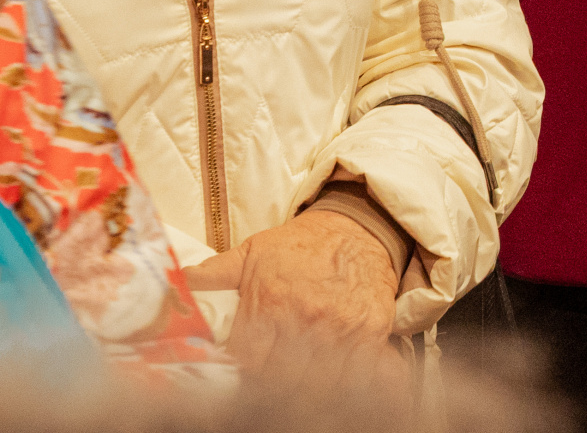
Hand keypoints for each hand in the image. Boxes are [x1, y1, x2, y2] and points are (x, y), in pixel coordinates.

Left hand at [185, 211, 404, 393]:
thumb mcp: (251, 252)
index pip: (246, 365)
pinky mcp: (371, 333)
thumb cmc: (301, 245)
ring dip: (302, 397)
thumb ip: (212, 275)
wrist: (360, 227)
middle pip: (280, 383)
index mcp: (270, 303)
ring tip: (291, 398)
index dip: (236, 384)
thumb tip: (175, 285)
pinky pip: (359, 376)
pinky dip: (345, 388)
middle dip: (267, 396)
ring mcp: (341, 329)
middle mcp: (305, 319)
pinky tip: (331, 391)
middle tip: (260, 397)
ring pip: (316, 386)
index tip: (233, 390)